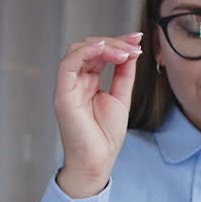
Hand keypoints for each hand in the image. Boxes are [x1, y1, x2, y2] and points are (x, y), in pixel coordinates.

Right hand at [53, 32, 142, 197]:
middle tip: (134, 46)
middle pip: (89, 48)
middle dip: (114, 42)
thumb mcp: (121, 97)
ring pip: (78, 50)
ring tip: (125, 52)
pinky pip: (68, 64)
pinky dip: (85, 52)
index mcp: (89, 82)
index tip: (137, 40)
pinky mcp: (63, 94)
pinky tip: (104, 49)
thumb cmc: (105, 136)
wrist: (97, 161)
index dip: (118, 43)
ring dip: (104, 46)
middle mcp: (76, 81)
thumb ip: (124, 74)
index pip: (99, 53)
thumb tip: (131, 51)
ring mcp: (68, 86)